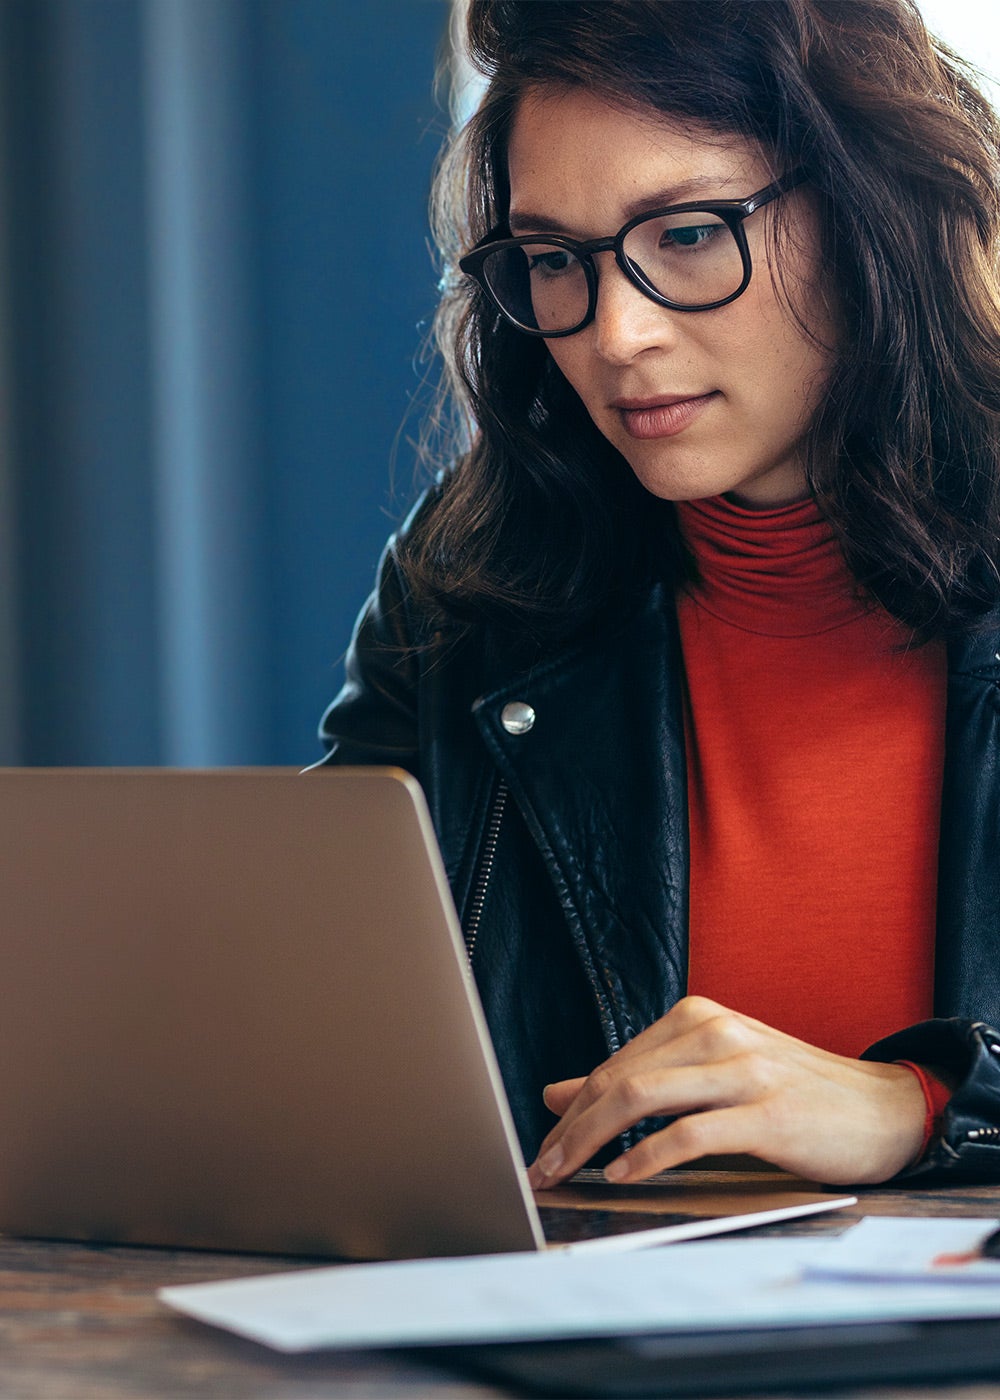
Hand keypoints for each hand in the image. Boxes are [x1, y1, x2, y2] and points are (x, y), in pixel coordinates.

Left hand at [526, 996, 926, 1188]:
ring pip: (642, 1097)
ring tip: (566, 1173)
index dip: (572, 1109)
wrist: (884, 1108)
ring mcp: (743, 1069)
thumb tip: (558, 1094)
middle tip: (540, 1166)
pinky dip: (647, 1157)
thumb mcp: (710, 1073)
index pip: (615, 1064)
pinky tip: (623, 1176)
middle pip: (619, 1079)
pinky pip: (691, 1134)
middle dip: (570, 1128)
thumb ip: (640, 1078)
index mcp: (697, 1017)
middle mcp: (715, 1032)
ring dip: (592, 1140)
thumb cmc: (792, 1092)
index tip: (543, 1145)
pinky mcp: (768, 1113)